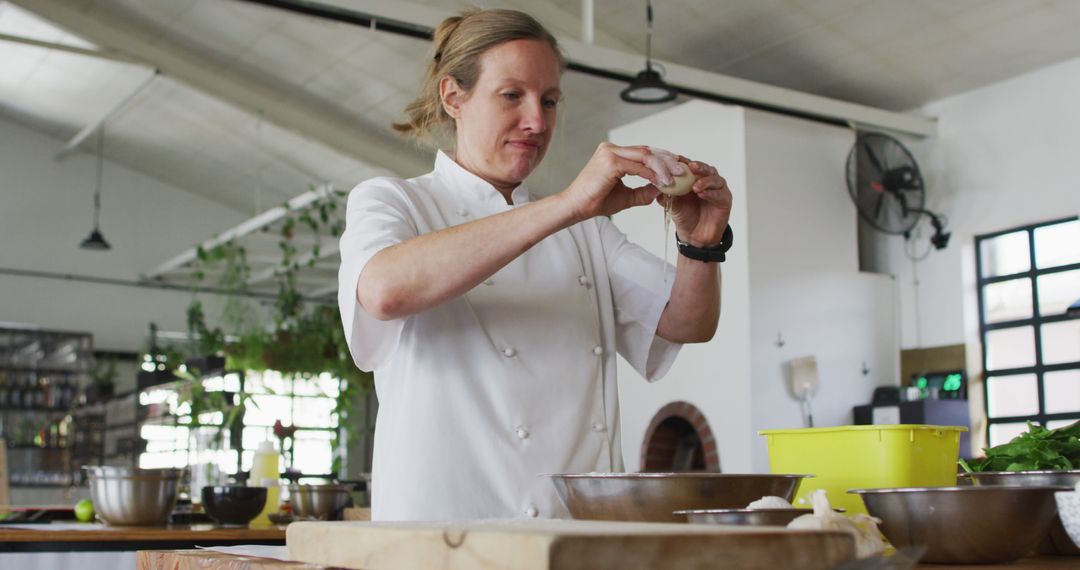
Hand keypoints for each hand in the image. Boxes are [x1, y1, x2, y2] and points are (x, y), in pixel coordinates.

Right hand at [563, 143, 685, 220]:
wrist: (575, 207)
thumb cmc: (595, 201)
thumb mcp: (625, 197)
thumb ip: (643, 191)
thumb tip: (661, 190)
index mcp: (613, 153)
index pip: (643, 152)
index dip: (662, 160)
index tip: (677, 169)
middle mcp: (611, 148)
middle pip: (647, 150)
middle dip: (667, 161)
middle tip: (683, 170)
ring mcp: (610, 152)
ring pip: (645, 156)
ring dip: (663, 168)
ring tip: (676, 178)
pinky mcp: (610, 161)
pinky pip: (638, 167)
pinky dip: (652, 175)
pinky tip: (663, 183)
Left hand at [658, 156, 731, 247]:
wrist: (694, 235)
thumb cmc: (685, 216)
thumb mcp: (672, 203)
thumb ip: (666, 192)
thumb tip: (656, 182)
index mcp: (694, 178)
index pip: (691, 166)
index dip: (684, 161)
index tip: (676, 159)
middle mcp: (708, 181)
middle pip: (706, 168)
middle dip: (698, 166)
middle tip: (691, 167)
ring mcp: (718, 190)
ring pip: (715, 179)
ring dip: (705, 181)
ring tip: (695, 186)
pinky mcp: (725, 200)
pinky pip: (720, 194)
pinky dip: (711, 193)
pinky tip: (702, 194)